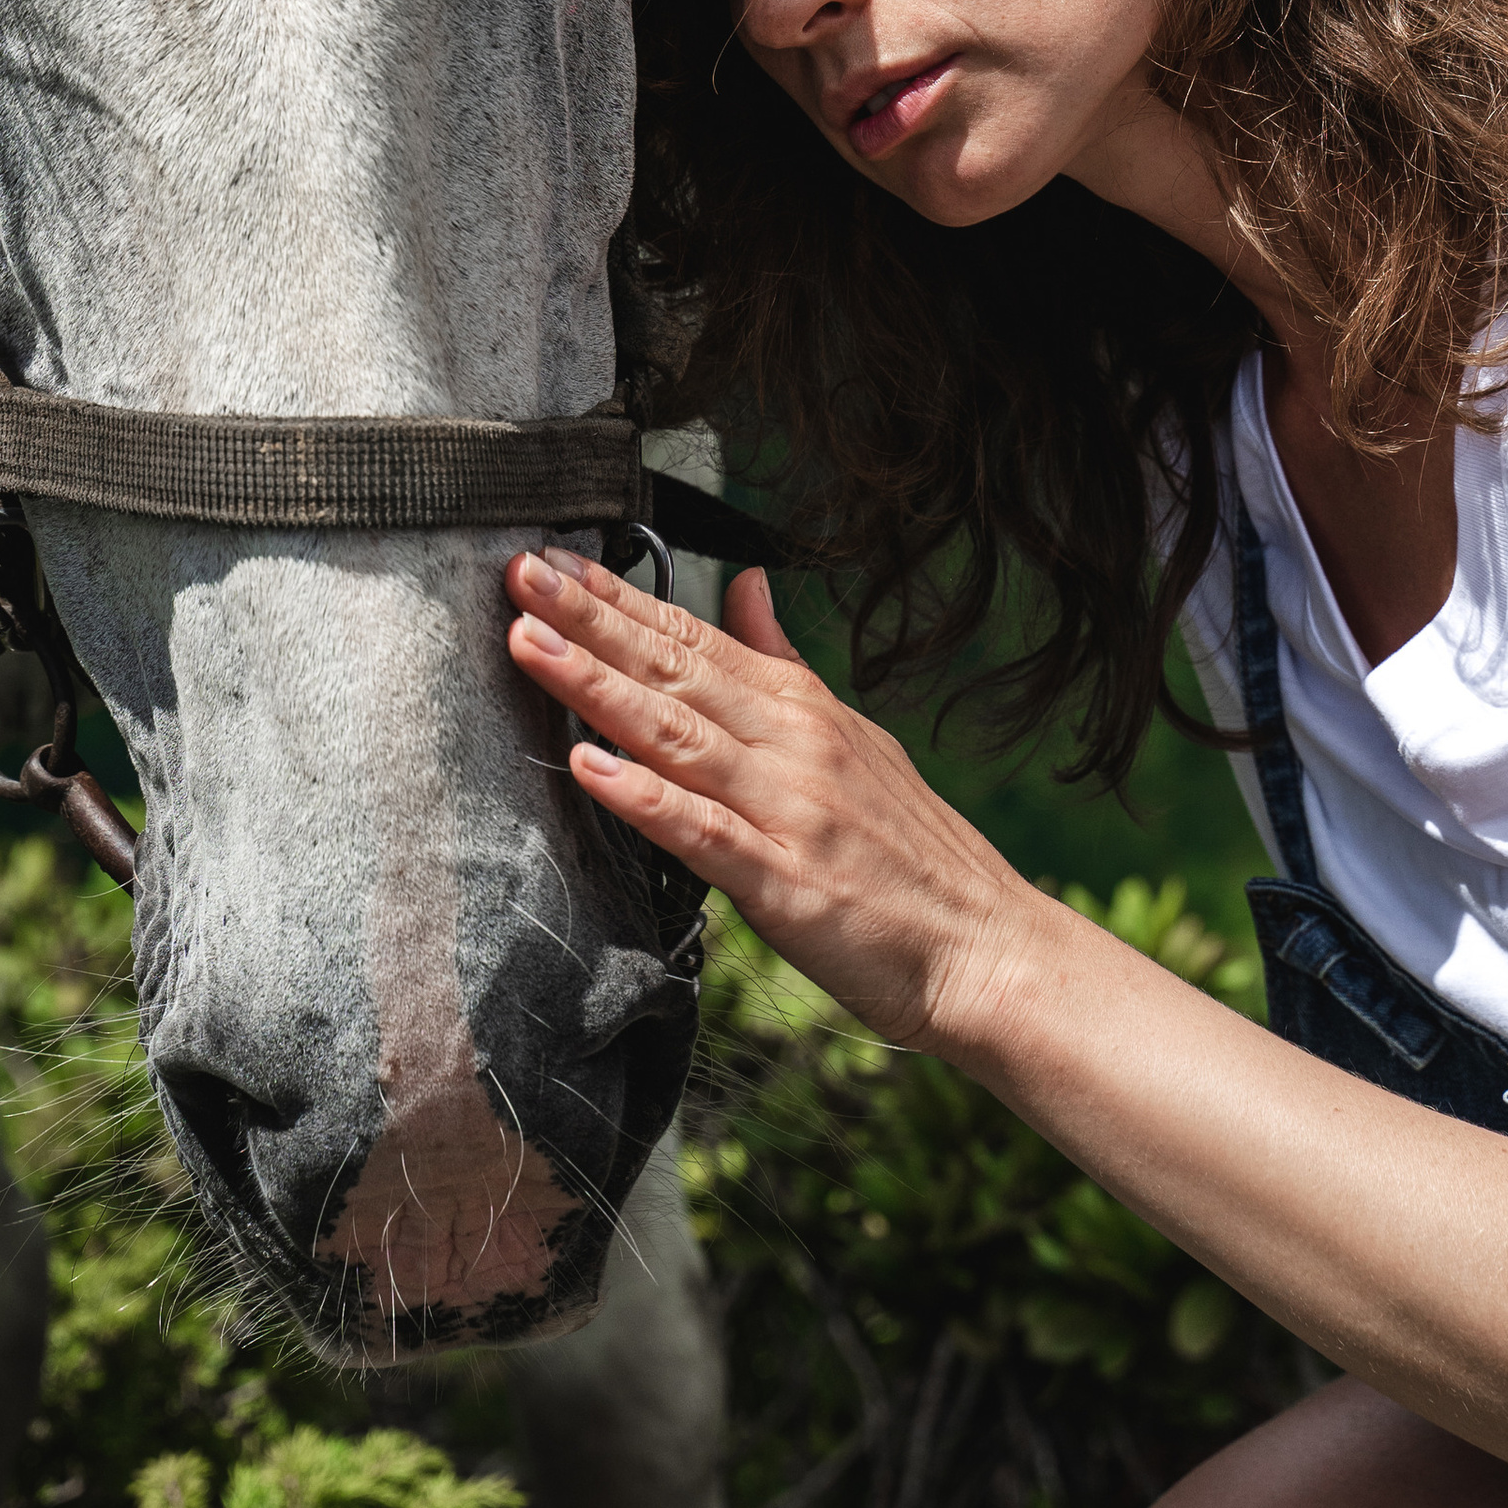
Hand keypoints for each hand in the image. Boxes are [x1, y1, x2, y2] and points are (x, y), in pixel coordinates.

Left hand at [504, 544, 1045, 1049]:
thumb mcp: (855, 737)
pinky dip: (644, 796)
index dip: (619, 598)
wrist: (987, 949)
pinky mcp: (784, 881)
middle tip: (520, 574)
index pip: (695, 638)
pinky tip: (590, 767)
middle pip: (674, 670)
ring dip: (597, 686)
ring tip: (531, 645)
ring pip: (676, 734)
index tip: (553, 559)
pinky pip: (701, 831)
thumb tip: (745, 582)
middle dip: (589, 619)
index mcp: (803, 709)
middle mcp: (792, 744)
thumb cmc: (915, 854)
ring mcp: (787, 809)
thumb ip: (785, 662)